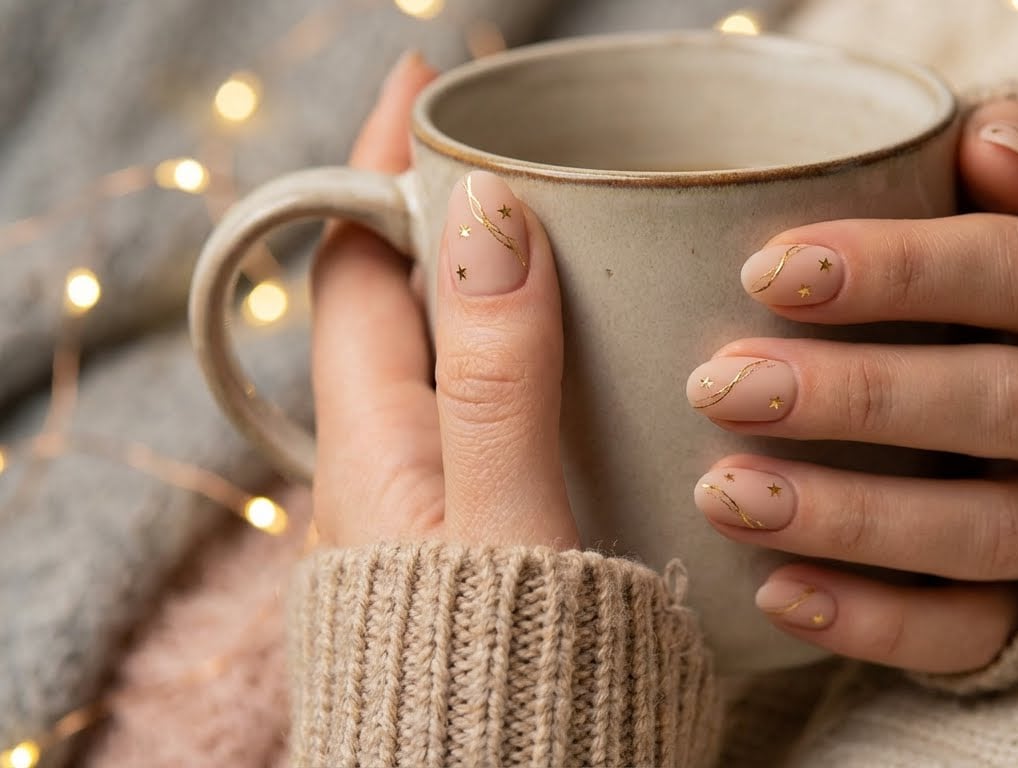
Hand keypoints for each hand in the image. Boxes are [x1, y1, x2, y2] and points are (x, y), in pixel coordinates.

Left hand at [310, 53, 577, 550]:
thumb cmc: (507, 691)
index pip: (354, 269)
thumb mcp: (509, 523)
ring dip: (496, 291)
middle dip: (450, 220)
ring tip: (580, 243)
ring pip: (448, 364)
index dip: (379, 172)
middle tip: (527, 157)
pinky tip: (590, 372)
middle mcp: (384, 473)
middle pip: (399, 307)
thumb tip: (491, 210)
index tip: (420, 88)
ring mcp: (430, 515)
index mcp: (371, 453)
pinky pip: (490, 420)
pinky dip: (528, 364)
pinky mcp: (480, 551)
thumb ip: (501, 382)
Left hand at [688, 100, 1017, 672]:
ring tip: (721, 494)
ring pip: (995, 531)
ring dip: (855, 516)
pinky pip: (977, 634)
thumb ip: (1002, 153)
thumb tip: (995, 149)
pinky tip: (775, 596)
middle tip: (718, 386)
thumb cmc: (975, 286)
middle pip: (1007, 402)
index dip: (899, 269)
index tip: (763, 272)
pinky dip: (879, 626)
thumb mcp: (992, 203)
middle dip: (857, 395)